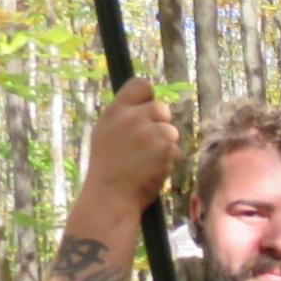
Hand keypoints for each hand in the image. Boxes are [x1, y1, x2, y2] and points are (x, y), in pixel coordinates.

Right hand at [80, 77, 178, 209]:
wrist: (111, 195)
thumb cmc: (108, 167)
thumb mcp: (105, 133)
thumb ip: (123, 116)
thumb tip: (144, 103)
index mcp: (115, 111)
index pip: (141, 85)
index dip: (148, 96)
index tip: (146, 109)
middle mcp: (132, 117)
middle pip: (162, 108)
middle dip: (160, 124)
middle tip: (148, 143)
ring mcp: (150, 133)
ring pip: (171, 130)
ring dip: (165, 144)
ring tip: (147, 159)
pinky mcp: (165, 149)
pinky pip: (175, 149)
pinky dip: (168, 160)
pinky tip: (153, 169)